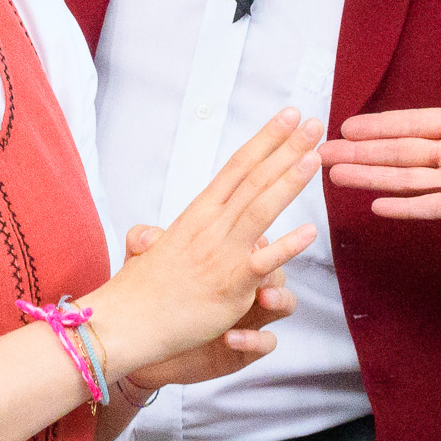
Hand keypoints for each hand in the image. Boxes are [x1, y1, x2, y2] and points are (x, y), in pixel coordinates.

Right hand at [86, 112, 319, 370]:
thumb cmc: (138, 292)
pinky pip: (262, 264)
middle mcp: (210, 227)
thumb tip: (152, 234)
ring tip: (315, 156)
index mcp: (197, 214)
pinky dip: (286, 247)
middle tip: (314, 122)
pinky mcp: (230, 286)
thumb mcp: (148, 254)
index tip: (288, 116)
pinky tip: (310, 231)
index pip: (237, 167)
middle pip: (254, 179)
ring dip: (289, 181)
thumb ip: (155, 239)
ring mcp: (221, 254)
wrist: (126, 323)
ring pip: (261, 209)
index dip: (265, 140)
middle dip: (286, 148)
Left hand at [105, 225, 292, 391]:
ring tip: (264, 298)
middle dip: (276, 265)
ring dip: (280, 298)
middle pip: (277, 269)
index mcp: (229, 263)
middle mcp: (244, 289)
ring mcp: (249, 319)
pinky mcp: (243, 349)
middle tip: (263, 267)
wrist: (143, 343)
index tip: (251, 236)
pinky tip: (232, 338)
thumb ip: (145, 247)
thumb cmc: (154, 299)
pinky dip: (255, 340)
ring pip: (284, 303)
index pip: (253, 242)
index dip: (256, 238)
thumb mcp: (146, 271)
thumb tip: (146, 236)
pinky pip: (265, 344)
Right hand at [318, 58, 440, 222]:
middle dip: (361, 151)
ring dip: (371, 176)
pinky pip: (433, 207)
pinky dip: (407, 207)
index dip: (381, 125)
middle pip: (399, 151)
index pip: (415, 123)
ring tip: (336, 174)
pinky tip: (378, 205)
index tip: (348, 125)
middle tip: (323, 151)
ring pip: (407, 178)